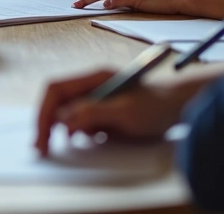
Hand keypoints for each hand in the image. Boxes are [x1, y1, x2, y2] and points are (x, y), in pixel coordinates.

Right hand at [34, 69, 184, 155]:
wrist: (181, 107)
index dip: (44, 112)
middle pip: (57, 101)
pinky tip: (88, 139)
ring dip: (62, 129)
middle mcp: (91, 85)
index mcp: (93, 77)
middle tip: (42, 146)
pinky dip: (78, 132)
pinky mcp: (103, 109)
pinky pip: (80, 120)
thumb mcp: (125, 111)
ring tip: (66, 143)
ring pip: (66, 112)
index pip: (55, 90)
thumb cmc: (158, 105)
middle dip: (47, 123)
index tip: (41, 134)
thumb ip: (92, 113)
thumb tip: (62, 118)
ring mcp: (96, 97)